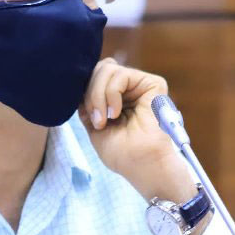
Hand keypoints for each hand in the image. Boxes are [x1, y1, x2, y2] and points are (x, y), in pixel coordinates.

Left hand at [79, 59, 192, 201]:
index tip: (87, 117)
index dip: (84, 91)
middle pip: (99, 69)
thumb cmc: (121, 153)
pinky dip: (111, 93)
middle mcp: (129, 88)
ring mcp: (140, 85)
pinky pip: (121, 74)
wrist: (141, 165)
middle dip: (90, 93)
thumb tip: (81, 82)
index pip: (94, 76)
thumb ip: (88, 102)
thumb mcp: (94, 124)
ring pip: (107, 69)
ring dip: (98, 96)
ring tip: (105, 119)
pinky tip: (115, 113)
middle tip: (96, 120)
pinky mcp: (153, 84)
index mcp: (117, 97)